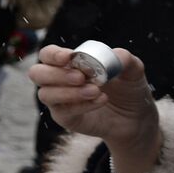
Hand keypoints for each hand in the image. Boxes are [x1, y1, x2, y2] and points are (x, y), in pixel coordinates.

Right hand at [29, 44, 161, 172]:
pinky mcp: (64, 118)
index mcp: (67, 63)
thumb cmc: (128, 89)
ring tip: (95, 91)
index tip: (69, 57)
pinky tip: (100, 100)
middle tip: (80, 77)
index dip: (53, 55)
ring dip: (69, 92)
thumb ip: (124, 59)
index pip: (48, 55)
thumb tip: (115, 54)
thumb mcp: (132, 70)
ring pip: (45, 94)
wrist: (136, 117)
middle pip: (37, 73)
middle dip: (56, 74)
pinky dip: (81, 105)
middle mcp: (57, 80)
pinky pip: (63, 111)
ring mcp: (58, 100)